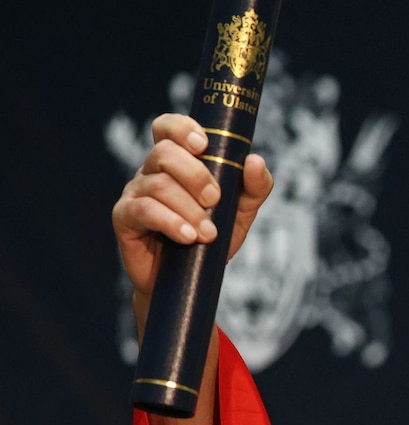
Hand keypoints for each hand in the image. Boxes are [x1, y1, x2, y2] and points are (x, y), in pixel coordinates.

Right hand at [112, 113, 273, 329]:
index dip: (182, 128)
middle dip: (195, 174)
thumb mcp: (240, 212)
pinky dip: (171, 222)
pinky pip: (144, 210)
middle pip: (164, 153)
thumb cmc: (212, 239)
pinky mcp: (124, 218)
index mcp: (176, 162)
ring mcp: (135, 193)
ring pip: (158, 185)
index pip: (168, 128)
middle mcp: (151, 172)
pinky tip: (188, 237)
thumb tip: (254, 160)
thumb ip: (254, 187)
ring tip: (208, 233)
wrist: (189, 282)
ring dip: (189, 209)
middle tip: (215, 199)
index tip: (204, 144)